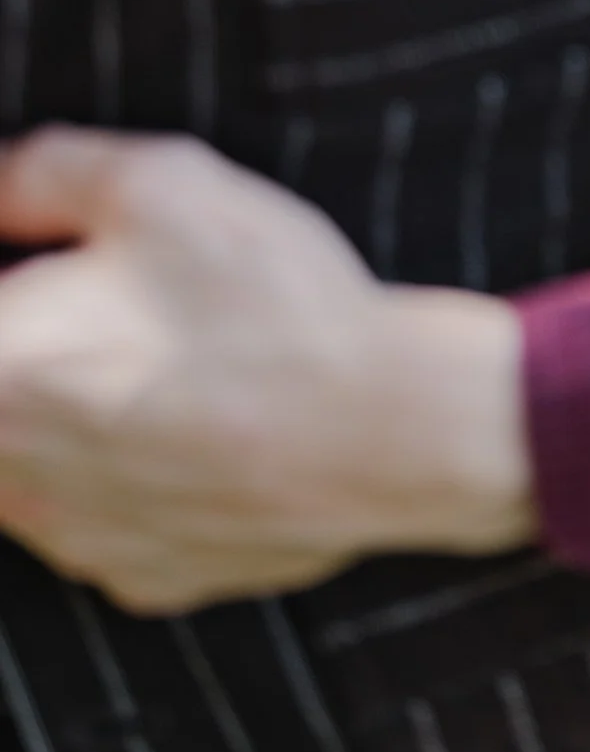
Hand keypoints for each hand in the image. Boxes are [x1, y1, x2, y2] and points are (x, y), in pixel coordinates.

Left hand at [0, 132, 534, 614]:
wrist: (388, 428)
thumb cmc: (270, 306)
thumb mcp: (157, 184)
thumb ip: (42, 174)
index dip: (19, 283)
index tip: (52, 266)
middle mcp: (8, 475)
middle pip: (3, 396)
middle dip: (40, 343)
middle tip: (115, 302)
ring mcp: (70, 539)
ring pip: (31, 466)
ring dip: (72, 414)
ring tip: (171, 361)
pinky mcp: (137, 578)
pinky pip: (106, 516)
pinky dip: (133, 474)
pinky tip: (197, 426)